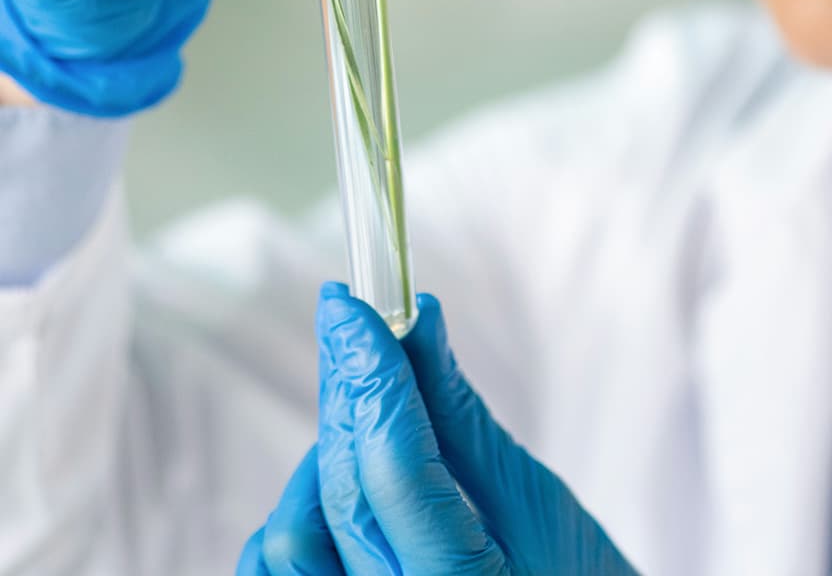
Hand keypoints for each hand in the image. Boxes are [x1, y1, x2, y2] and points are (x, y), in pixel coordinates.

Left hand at [237, 287, 638, 574]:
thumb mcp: (529, 500)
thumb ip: (459, 414)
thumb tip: (418, 320)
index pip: (395, 466)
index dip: (371, 374)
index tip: (352, 307)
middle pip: (343, 489)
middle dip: (346, 390)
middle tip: (348, 322)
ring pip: (291, 537)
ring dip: (323, 456)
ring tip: (369, 419)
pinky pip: (277, 572)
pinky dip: (298, 512)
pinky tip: (340, 479)